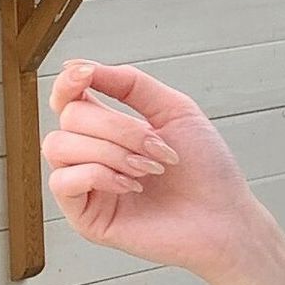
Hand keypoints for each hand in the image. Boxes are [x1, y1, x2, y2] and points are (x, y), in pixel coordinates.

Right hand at [42, 61, 273, 284]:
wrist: (226, 218)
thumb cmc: (206, 170)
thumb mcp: (175, 110)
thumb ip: (129, 83)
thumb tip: (77, 66)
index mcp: (109, 130)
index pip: (68, 99)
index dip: (68, 83)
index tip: (85, 75)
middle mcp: (92, 156)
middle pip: (70, 118)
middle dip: (118, 128)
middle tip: (160, 150)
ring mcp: (86, 187)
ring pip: (58, 146)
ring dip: (111, 152)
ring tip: (150, 170)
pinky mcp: (86, 218)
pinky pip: (62, 182)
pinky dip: (98, 176)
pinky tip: (132, 187)